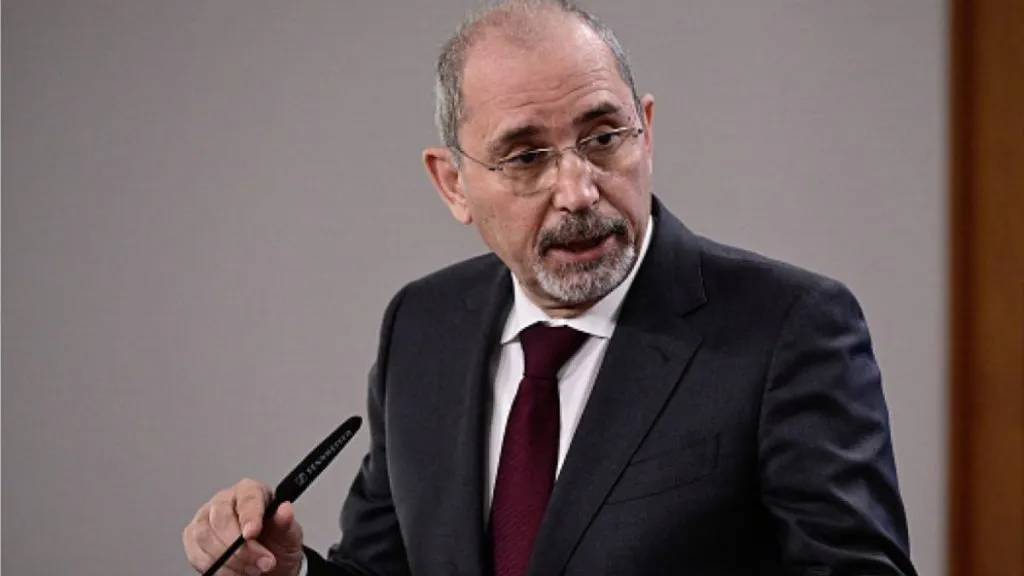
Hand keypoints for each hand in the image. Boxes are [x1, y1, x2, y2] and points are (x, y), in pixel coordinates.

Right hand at [184, 478, 304, 575]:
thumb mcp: (289, 534)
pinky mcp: (193, 538)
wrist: (267, 564)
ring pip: (205, 538)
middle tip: (262, 563)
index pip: (247, 498)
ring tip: (251, 570)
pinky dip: (216, 568)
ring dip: (229, 560)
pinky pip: (196, 554)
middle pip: (221, 519)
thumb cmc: (276, 543)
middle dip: (241, 547)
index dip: (249, 516)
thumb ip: (286, 523)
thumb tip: (285, 510)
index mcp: (250, 491)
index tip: (253, 534)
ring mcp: (205, 518)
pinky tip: (234, 572)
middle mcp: (224, 501)